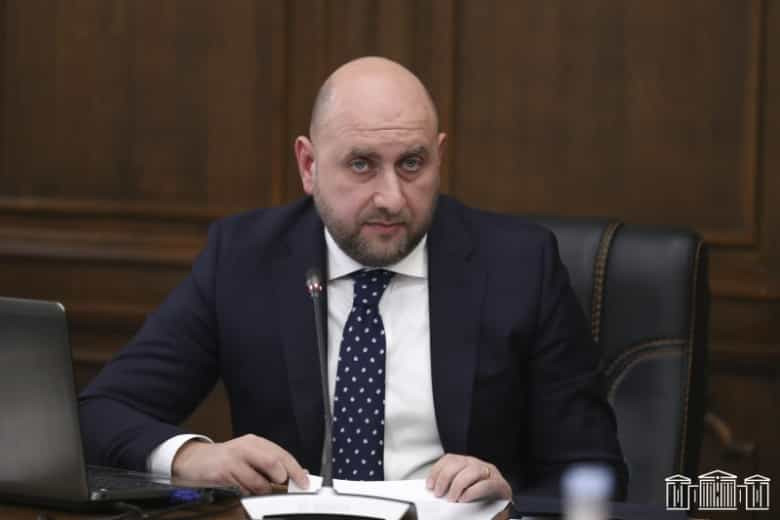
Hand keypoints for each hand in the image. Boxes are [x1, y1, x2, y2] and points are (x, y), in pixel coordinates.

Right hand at [171, 434, 308, 494]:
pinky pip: (243, 488)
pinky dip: (247, 492)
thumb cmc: (225, 460)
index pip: (282, 454)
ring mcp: (234, 458)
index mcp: (255, 442)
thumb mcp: (249, 457)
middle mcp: (246, 447)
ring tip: (252, 485)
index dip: (296, 469)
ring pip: (259, 480)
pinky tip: (240, 486)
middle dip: (280, 478)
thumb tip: (298, 473)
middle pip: (274, 462)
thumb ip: (271, 463)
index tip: (305, 482)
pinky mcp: (223, 471)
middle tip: (279, 484)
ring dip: (262, 489)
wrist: (193, 460)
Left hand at [426, 454, 510, 501]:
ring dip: (458, 485)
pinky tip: (465, 498)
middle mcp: (479, 465)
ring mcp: (491, 474)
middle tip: (439, 493)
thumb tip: (433, 489)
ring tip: (452, 498)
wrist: (501, 512)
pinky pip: (486, 485)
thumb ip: (450, 487)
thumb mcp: (461, 490)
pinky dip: (473, 492)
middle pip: (458, 463)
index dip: (437, 470)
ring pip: (472, 471)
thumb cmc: (480, 502)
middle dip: (445, 478)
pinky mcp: (501, 486)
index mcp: (468, 464)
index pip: (450, 459)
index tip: (430, 484)